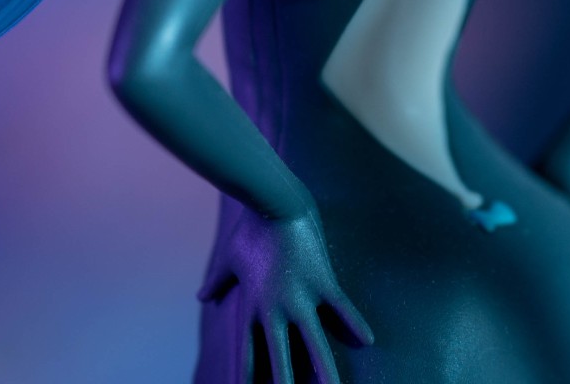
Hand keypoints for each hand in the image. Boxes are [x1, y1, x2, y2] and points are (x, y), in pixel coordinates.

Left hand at [198, 210, 372, 383]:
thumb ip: (217, 282)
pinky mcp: (322, 280)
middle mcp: (276, 309)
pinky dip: (354, 324)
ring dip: (326, 369)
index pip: (250, 352)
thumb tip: (201, 297)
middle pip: (282, 357)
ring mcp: (301, 296)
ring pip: (316, 342)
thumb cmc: (248, 229)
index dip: (248, 376)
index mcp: (253, 307)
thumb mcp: (228, 260)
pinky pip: (342, 308)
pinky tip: (368, 342)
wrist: (271, 201)